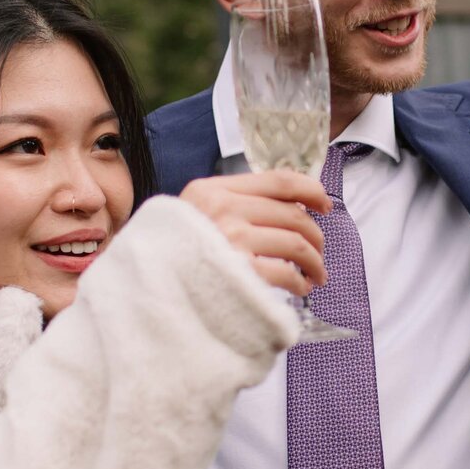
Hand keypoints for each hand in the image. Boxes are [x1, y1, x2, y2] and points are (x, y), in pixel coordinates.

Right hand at [179, 171, 330, 295]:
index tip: (325, 204)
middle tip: (319, 252)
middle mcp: (223, 210)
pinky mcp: (238, 273)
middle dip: (316, 236)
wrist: (144, 285)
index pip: (279, 180)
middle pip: (292, 215)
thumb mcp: (194, 212)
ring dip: (314, 262)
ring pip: (296, 244)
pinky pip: (286, 273)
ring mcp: (230, 241)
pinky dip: (300, 282)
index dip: (311, 190)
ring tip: (315, 274)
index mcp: (214, 190)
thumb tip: (288, 206)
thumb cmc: (173, 252)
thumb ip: (232, 203)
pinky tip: (300, 287)